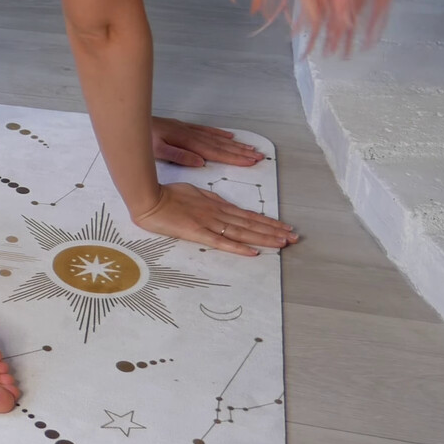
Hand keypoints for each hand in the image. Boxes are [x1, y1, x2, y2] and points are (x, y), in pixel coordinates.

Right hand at [130, 182, 296, 256]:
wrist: (148, 198)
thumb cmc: (166, 195)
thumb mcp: (192, 191)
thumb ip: (208, 199)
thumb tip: (220, 204)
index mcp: (216, 204)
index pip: (247, 215)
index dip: (267, 221)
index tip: (285, 227)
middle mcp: (217, 213)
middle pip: (250, 223)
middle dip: (274, 231)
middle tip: (294, 238)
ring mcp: (208, 222)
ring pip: (241, 231)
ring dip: (263, 237)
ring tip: (282, 243)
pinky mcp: (196, 232)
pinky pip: (220, 241)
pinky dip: (237, 247)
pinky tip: (252, 252)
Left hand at [151, 117, 264, 167]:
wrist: (130, 119)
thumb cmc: (142, 138)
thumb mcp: (156, 150)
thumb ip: (178, 155)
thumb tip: (200, 161)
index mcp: (186, 142)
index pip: (215, 152)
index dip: (234, 158)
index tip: (251, 162)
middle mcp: (191, 134)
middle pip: (220, 145)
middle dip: (241, 151)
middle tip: (259, 156)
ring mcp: (188, 130)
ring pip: (216, 138)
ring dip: (234, 144)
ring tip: (251, 148)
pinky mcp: (183, 127)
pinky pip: (207, 131)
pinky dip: (220, 134)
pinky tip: (229, 137)